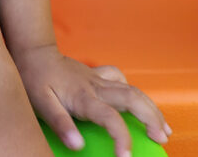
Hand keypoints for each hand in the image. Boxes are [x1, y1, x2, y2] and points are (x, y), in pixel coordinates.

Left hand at [14, 44, 170, 156]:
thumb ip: (60, 124)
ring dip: (151, 107)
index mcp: (83, 96)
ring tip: (164, 128)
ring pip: (132, 88)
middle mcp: (95, 86)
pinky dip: (134, 91)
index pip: (110, 118)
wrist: (33, 51)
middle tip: (163, 138)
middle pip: (132, 98)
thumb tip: (78, 146)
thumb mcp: (41, 103)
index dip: (122, 138)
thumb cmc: (34, 78)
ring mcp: (98, 78)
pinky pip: (120, 79)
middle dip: (151, 118)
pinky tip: (138, 102)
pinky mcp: (96, 74)